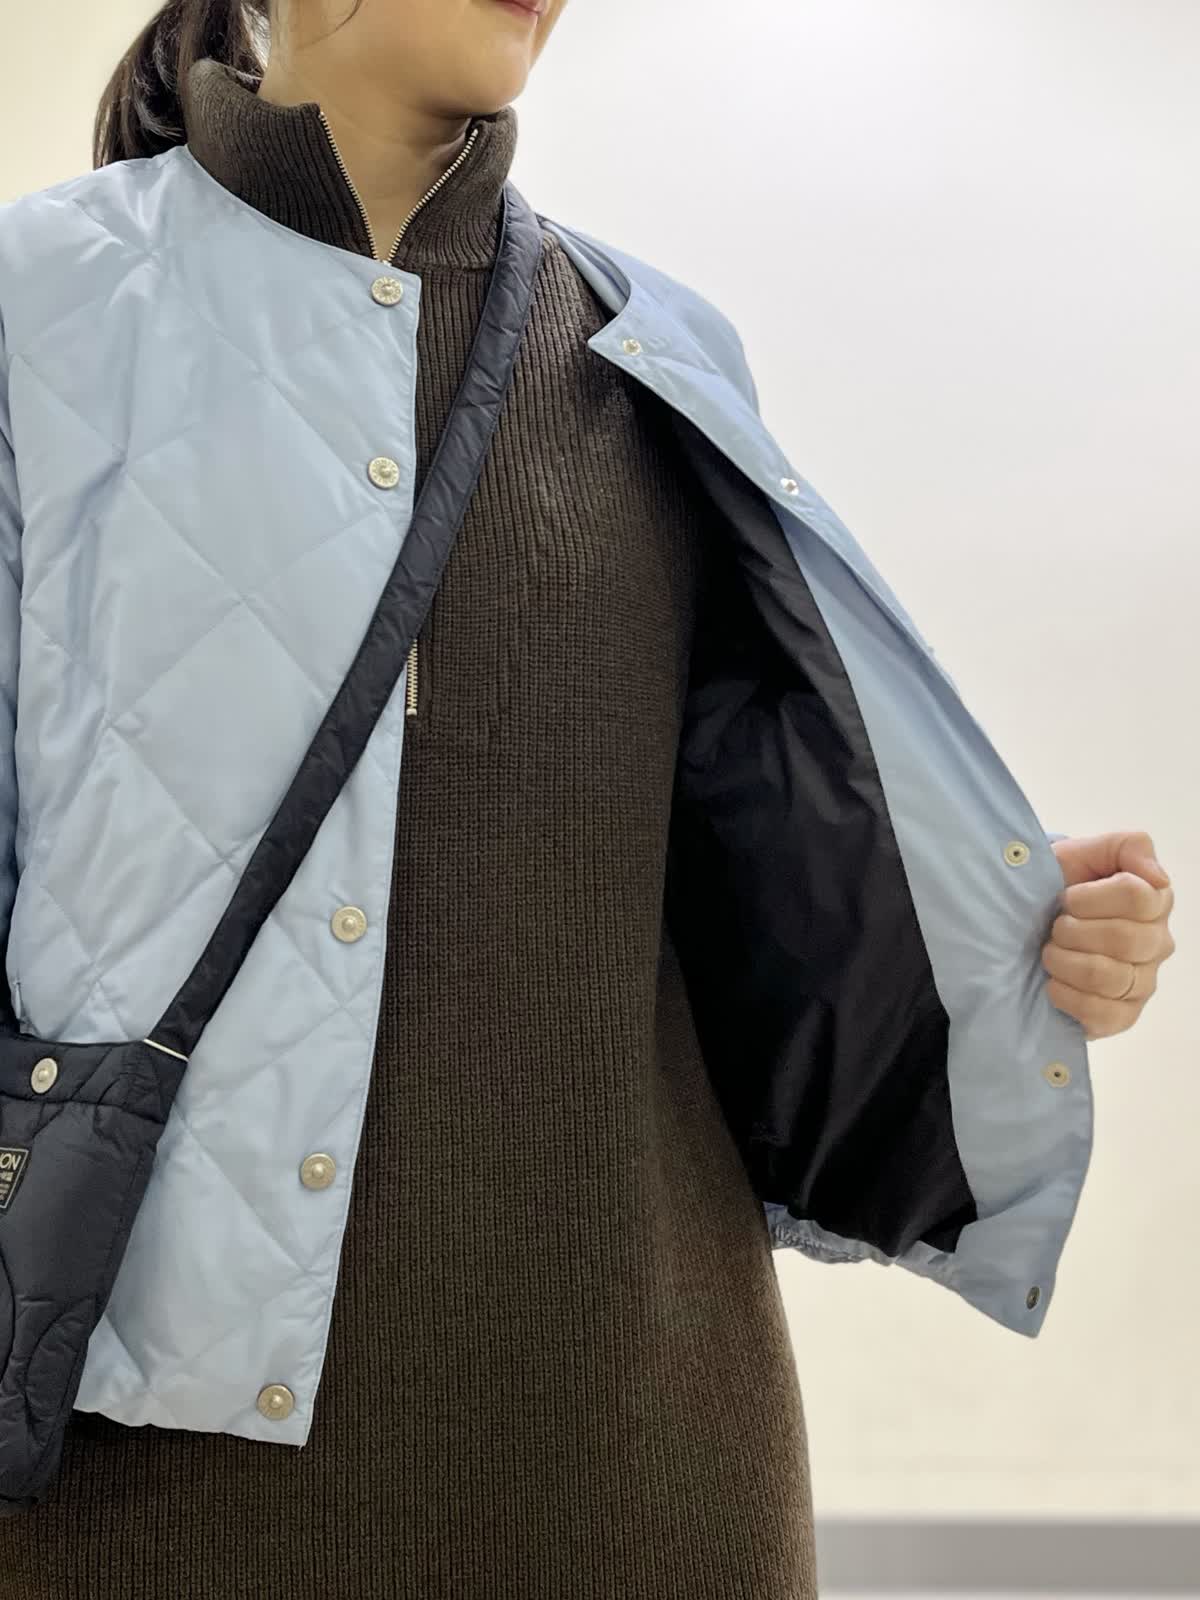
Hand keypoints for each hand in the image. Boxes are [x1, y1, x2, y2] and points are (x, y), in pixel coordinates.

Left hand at [1043, 831, 1175, 1040]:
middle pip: (1123, 938)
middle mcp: (1157, 943)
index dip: (1089, 898)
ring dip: (1063, 962)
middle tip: (1055, 927)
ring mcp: (1143, 983)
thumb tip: (1159, 877)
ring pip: (1106, 977)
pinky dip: (1065, 995)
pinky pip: (1101, 1013)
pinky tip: (1054, 982)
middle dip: (1072, 930)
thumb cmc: (1059, 887)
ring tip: (1050, 953)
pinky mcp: (1123, 1016)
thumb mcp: (1083, 853)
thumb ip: (1127, 847)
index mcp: (1154, 900)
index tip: (1067, 897)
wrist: (1029, 926)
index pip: (1136, 897)